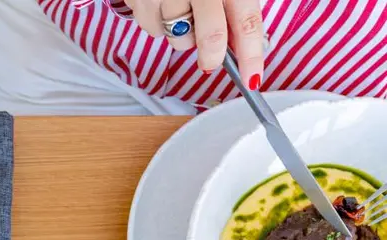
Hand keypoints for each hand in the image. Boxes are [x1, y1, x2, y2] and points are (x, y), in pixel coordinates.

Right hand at [128, 0, 264, 82]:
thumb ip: (236, 2)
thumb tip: (246, 41)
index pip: (245, 20)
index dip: (251, 53)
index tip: (253, 78)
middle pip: (209, 37)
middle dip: (212, 57)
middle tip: (211, 63)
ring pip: (178, 38)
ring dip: (184, 35)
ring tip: (184, 12)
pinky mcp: (138, 2)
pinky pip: (153, 29)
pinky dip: (160, 24)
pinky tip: (163, 5)